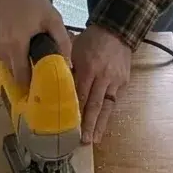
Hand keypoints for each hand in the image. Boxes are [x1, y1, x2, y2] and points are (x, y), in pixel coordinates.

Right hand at [0, 0, 71, 87]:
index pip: (22, 80)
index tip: (45, 90)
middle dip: (29, 79)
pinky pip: (5, 62)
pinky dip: (15, 61)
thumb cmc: (30, 3)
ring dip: (22, 69)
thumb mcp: (52, 19)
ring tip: (35, 63)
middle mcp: (2, 52)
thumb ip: (62, 42)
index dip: (34, 87)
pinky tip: (24, 54)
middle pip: (16, 78)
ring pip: (10, 70)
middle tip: (44, 78)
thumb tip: (69, 64)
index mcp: (16, 47)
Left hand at [71, 25, 132, 143]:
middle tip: (83, 141)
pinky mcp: (123, 83)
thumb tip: (50, 81)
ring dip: (100, 125)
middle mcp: (103, 77)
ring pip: (107, 107)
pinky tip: (101, 127)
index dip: (75, 111)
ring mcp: (115, 81)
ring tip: (94, 140)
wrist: (117, 31)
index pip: (81, 93)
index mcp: (89, 67)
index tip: (68, 126)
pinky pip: (114, 102)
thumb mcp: (74, 48)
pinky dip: (107, 115)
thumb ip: (64, 65)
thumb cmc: (90, 40)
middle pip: (95, 104)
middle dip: (89, 124)